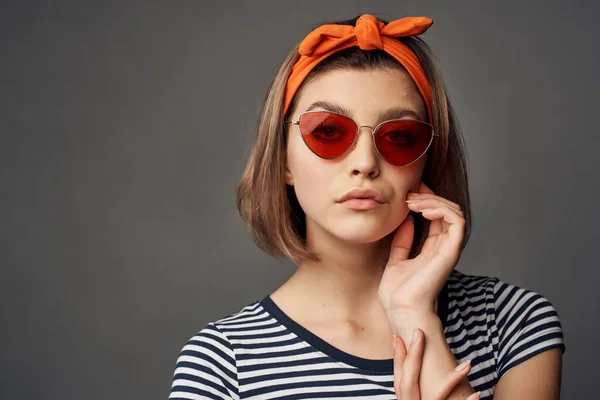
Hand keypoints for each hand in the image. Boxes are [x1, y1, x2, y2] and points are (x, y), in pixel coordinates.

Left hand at [378, 181, 465, 314]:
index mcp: (432, 248)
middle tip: (409, 194)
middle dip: (429, 196)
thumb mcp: (396, 259)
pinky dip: (442, 211)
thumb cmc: (397, 293)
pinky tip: (423, 211)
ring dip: (434, 201)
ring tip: (413, 201)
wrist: (400, 310)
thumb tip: (407, 220)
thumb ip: (403, 241)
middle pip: (448, 210)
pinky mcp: (450, 252)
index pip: (437, 216)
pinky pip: (457, 223)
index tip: (409, 191)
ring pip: (454, 212)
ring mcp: (448, 249)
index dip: (426, 199)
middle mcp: (443, 247)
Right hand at [393, 329, 479, 399]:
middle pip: (408, 382)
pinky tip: (478, 394)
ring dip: (451, 379)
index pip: (399, 377)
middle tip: (419, 332)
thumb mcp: (413, 398)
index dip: (397, 357)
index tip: (397, 336)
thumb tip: (414, 362)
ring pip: (435, 396)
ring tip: (467, 364)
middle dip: (413, 355)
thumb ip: (414, 387)